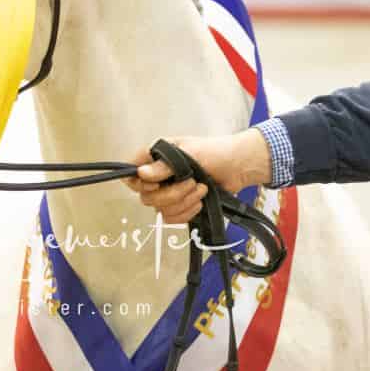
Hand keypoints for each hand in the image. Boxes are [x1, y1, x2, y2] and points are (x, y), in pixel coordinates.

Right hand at [123, 130, 272, 219]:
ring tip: (201, 189)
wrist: (238, 167)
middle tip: (192, 182)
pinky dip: (186, 213)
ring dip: (183, 203)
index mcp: (155, 157)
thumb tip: (141, 173)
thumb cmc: (215, 152)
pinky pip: (171, 218)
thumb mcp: (189, 153)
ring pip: (160, 210)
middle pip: (146, 197)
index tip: (157, 184)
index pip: (130, 174)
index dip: (140, 184)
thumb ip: (164, 165)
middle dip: (172, 194)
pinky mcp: (180, 205)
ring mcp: (168, 191)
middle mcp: (158, 175)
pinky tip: (199, 202)